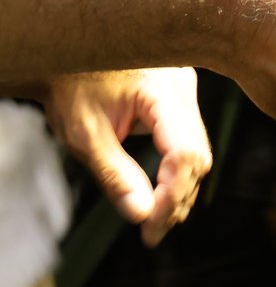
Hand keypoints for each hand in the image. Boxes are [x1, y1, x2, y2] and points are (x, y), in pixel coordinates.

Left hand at [41, 67, 211, 245]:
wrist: (68, 53)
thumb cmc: (71, 86)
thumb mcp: (84, 135)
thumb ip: (115, 175)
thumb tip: (142, 215)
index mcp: (161, 90)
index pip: (184, 153)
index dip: (171, 196)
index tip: (150, 228)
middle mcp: (182, 86)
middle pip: (196, 156)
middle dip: (175, 199)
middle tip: (151, 233)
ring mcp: (184, 88)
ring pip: (196, 151)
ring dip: (178, 189)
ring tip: (152, 220)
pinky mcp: (179, 96)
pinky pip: (188, 139)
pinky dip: (175, 171)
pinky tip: (159, 193)